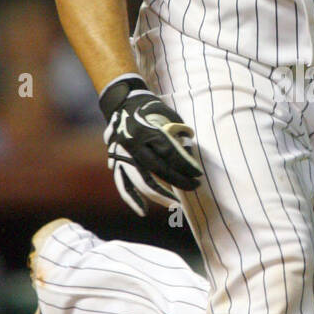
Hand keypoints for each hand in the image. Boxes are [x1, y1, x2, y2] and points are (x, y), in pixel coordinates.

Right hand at [100, 75, 201, 215]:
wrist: (121, 102)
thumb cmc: (150, 108)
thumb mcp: (167, 115)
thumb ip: (178, 135)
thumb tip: (190, 157)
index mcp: (146, 130)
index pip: (170, 154)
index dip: (186, 166)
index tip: (198, 175)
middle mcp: (133, 145)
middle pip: (158, 170)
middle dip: (179, 181)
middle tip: (194, 187)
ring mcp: (122, 155)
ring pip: (141, 181)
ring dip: (160, 195)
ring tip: (175, 204)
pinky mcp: (115, 162)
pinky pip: (123, 184)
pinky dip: (132, 199)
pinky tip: (143, 211)